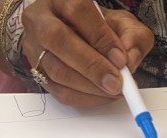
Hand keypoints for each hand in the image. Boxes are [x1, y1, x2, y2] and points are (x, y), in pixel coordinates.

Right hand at [20, 0, 153, 106]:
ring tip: (112, 90)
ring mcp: (33, 45)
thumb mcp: (121, 23)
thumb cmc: (98, 27)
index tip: (120, 59)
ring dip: (88, 86)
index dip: (100, 37)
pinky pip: (56, 89)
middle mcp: (41, 18)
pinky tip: (100, 96)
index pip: (77, 11)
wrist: (77, 34)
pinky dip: (82, 97)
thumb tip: (129, 61)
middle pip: (57, 39)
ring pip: (55, 69)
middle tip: (115, 82)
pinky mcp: (35, 70)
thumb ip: (133, 36)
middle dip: (91, 66)